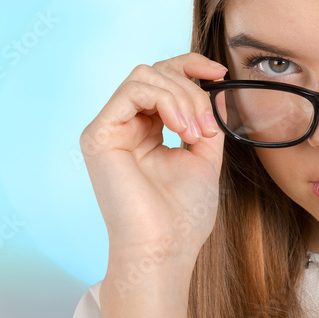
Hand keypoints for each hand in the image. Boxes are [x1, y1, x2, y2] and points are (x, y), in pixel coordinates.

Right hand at [79, 53, 227, 264]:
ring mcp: (108, 130)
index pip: (162, 79)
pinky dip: (165, 101)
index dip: (190, 67)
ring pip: (144, 76)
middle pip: (154, 73)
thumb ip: (206, 122)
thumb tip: (215, 89)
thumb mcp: (203, 158)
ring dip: (181, 97)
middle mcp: (123, 127)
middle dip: (190, 89)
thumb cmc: (182, 217)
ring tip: (194, 133)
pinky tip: (180, 129)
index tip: (219, 73)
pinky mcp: (98, 135)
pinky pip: (132, 91)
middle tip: (207, 127)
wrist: (165, 250)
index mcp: (144, 131)